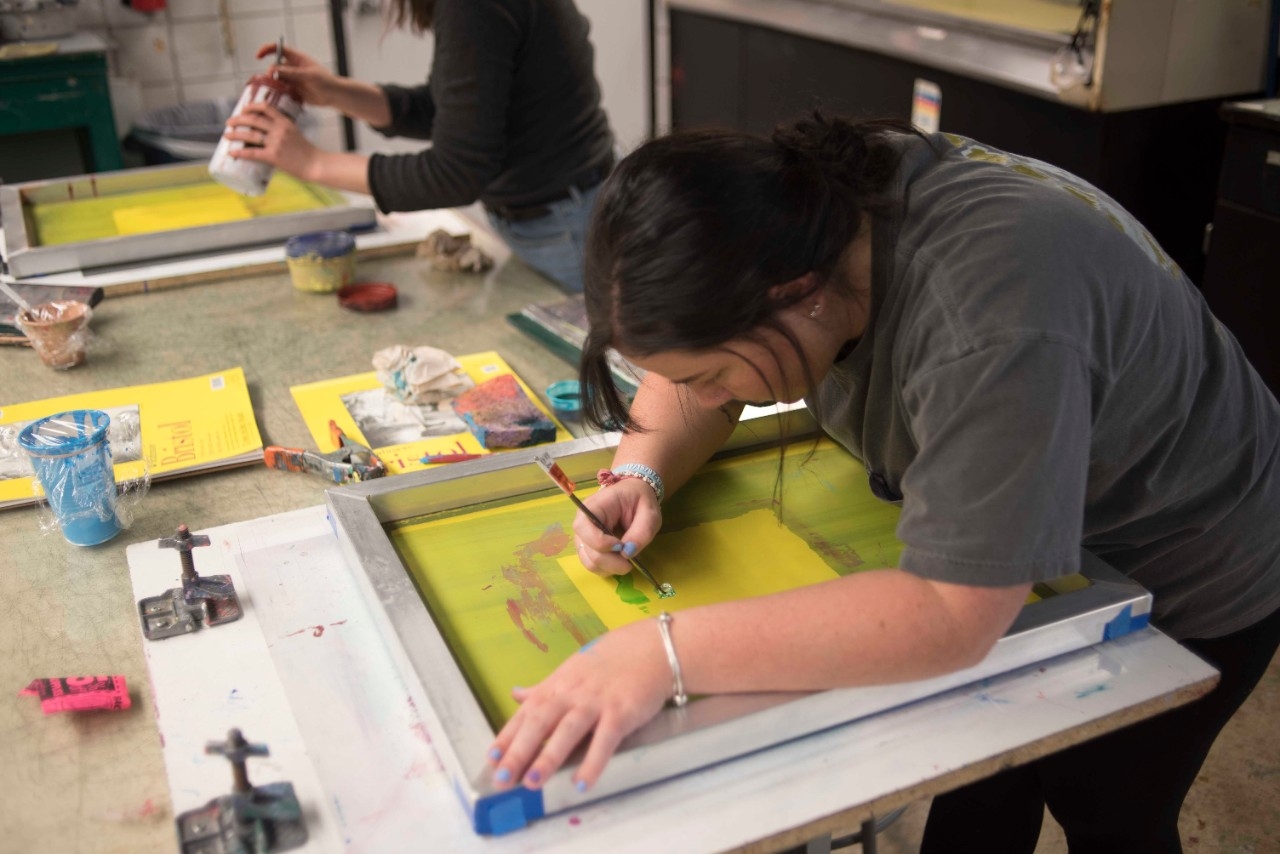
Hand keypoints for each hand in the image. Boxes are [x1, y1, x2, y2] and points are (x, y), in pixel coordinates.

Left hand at [225, 102, 320, 180]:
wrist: (316, 165)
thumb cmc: (308, 153)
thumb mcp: (296, 134)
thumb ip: (283, 131)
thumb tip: (267, 135)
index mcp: (285, 122)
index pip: (266, 108)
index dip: (252, 107)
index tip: (244, 109)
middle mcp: (279, 130)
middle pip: (254, 120)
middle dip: (238, 120)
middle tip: (229, 122)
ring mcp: (276, 143)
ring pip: (250, 135)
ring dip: (235, 134)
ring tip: (226, 135)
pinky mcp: (274, 156)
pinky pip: (253, 153)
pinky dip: (240, 153)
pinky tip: (232, 153)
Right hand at [253, 42, 340, 106]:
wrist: (334, 96)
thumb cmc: (326, 82)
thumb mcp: (309, 76)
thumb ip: (292, 73)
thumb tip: (274, 70)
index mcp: (296, 58)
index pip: (278, 49)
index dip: (266, 50)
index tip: (258, 57)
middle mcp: (292, 68)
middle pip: (274, 67)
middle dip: (270, 75)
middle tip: (272, 83)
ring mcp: (292, 79)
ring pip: (276, 80)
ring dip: (273, 86)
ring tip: (275, 93)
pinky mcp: (293, 90)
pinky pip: (281, 91)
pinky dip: (278, 94)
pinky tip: (281, 99)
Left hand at [487, 618, 672, 791]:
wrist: (652, 648)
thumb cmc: (609, 662)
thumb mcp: (571, 671)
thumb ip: (543, 689)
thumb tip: (515, 695)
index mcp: (557, 686)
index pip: (526, 714)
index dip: (507, 736)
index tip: (491, 759)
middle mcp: (571, 694)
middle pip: (540, 722)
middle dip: (519, 751)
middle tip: (502, 778)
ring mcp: (596, 702)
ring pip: (567, 731)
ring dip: (548, 757)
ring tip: (532, 782)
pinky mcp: (621, 712)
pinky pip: (605, 741)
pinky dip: (593, 762)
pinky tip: (582, 783)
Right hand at [574, 478, 661, 576]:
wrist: (634, 497)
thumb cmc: (640, 500)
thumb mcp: (649, 512)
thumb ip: (642, 531)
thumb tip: (628, 553)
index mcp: (594, 506)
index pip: (583, 527)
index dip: (601, 543)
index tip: (622, 546)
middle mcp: (582, 522)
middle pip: (587, 550)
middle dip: (611, 561)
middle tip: (631, 561)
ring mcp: (583, 537)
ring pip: (588, 562)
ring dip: (609, 567)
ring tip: (627, 560)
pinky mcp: (588, 548)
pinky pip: (592, 565)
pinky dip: (607, 568)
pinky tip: (619, 560)